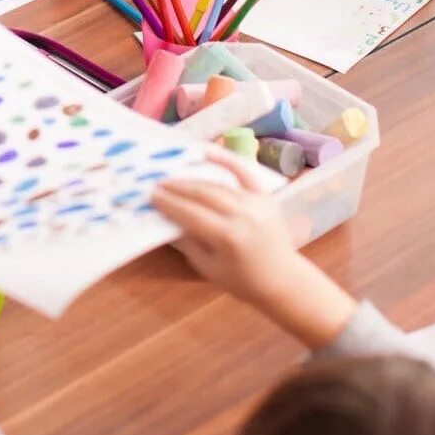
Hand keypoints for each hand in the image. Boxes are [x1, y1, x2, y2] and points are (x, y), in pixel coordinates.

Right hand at [152, 148, 356, 349]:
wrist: (283, 280)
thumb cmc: (242, 281)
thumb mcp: (208, 268)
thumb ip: (187, 241)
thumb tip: (166, 218)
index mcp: (228, 237)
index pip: (191, 213)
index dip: (169, 203)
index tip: (151, 195)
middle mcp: (243, 215)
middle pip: (202, 194)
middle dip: (177, 188)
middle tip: (158, 184)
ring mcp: (256, 203)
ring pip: (218, 184)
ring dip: (193, 179)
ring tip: (174, 178)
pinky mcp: (266, 197)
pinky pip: (244, 173)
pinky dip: (225, 161)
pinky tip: (206, 153)